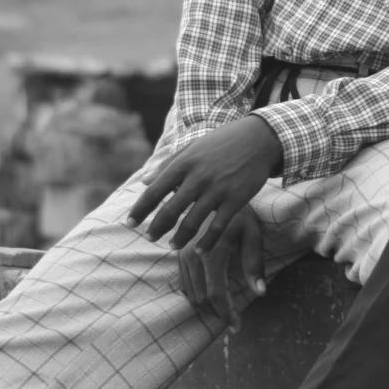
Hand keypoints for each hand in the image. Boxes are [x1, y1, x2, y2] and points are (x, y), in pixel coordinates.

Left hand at [128, 115, 284, 246]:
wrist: (259, 138)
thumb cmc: (222, 143)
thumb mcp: (192, 147)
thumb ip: (167, 164)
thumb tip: (144, 181)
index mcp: (185, 163)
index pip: (155, 191)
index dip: (140, 210)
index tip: (129, 223)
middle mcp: (199, 177)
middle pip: (170, 210)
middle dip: (156, 228)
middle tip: (149, 238)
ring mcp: (218, 189)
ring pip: (193, 222)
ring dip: (180, 238)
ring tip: (172, 246)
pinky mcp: (237, 200)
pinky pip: (218, 226)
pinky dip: (207, 241)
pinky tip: (199, 250)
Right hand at [176, 206, 267, 325]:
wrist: (212, 189)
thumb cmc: (238, 210)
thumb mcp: (252, 232)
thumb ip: (254, 263)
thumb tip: (260, 293)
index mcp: (211, 252)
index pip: (216, 294)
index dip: (226, 314)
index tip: (237, 327)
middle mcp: (191, 256)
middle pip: (201, 298)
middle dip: (218, 314)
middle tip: (234, 321)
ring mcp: (182, 255)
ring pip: (191, 294)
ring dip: (208, 307)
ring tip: (225, 312)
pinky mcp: (178, 254)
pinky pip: (184, 284)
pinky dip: (198, 295)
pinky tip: (212, 297)